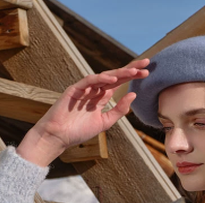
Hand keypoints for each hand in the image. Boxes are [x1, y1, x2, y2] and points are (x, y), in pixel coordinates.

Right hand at [33, 58, 149, 150]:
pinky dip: (100, 79)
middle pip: (114, 76)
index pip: (119, 83)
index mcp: (101, 98)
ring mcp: (84, 89)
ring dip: (119, 73)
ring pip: (104, 77)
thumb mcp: (104, 122)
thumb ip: (118, 110)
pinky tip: (112, 79)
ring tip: (133, 72)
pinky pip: (89, 81)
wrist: (59, 137)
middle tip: (146, 64)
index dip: (132, 77)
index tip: (146, 73)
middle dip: (130, 70)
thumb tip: (133, 95)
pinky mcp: (74, 90)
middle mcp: (94, 90)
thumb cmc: (78, 131)